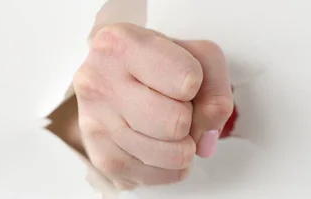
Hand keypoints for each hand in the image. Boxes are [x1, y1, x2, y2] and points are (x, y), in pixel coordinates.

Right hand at [73, 23, 232, 188]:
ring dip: (181, 147)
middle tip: (174, 108)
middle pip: (176, 123)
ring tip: (167, 128)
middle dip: (188, 120)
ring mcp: (95, 121)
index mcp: (122, 44)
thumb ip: (216, 87)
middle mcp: (99, 80)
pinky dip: (167, 167)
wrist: (110, 76)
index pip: (188, 80)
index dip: (195, 85)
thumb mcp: (194, 55)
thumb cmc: (153, 64)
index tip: (179, 79)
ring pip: (169, 155)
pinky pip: (155, 177)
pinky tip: (157, 146)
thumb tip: (206, 136)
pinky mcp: (98, 156)